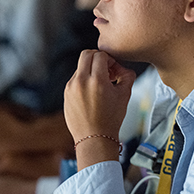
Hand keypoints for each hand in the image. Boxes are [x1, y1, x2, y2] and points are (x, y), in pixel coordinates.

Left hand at [63, 50, 135, 166]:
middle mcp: (81, 81)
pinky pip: (75, 79)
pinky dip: (84, 80)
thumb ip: (127, 75)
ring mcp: (71, 87)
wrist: (94, 139)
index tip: (114, 69)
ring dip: (91, 69)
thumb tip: (123, 67)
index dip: (110, 59)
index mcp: (96, 81)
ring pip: (80, 67)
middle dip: (98, 58)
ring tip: (101, 84)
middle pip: (86, 54)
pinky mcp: (66, 94)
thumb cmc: (111, 119)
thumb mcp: (125, 95)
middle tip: (106, 69)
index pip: (100, 55)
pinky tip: (92, 93)